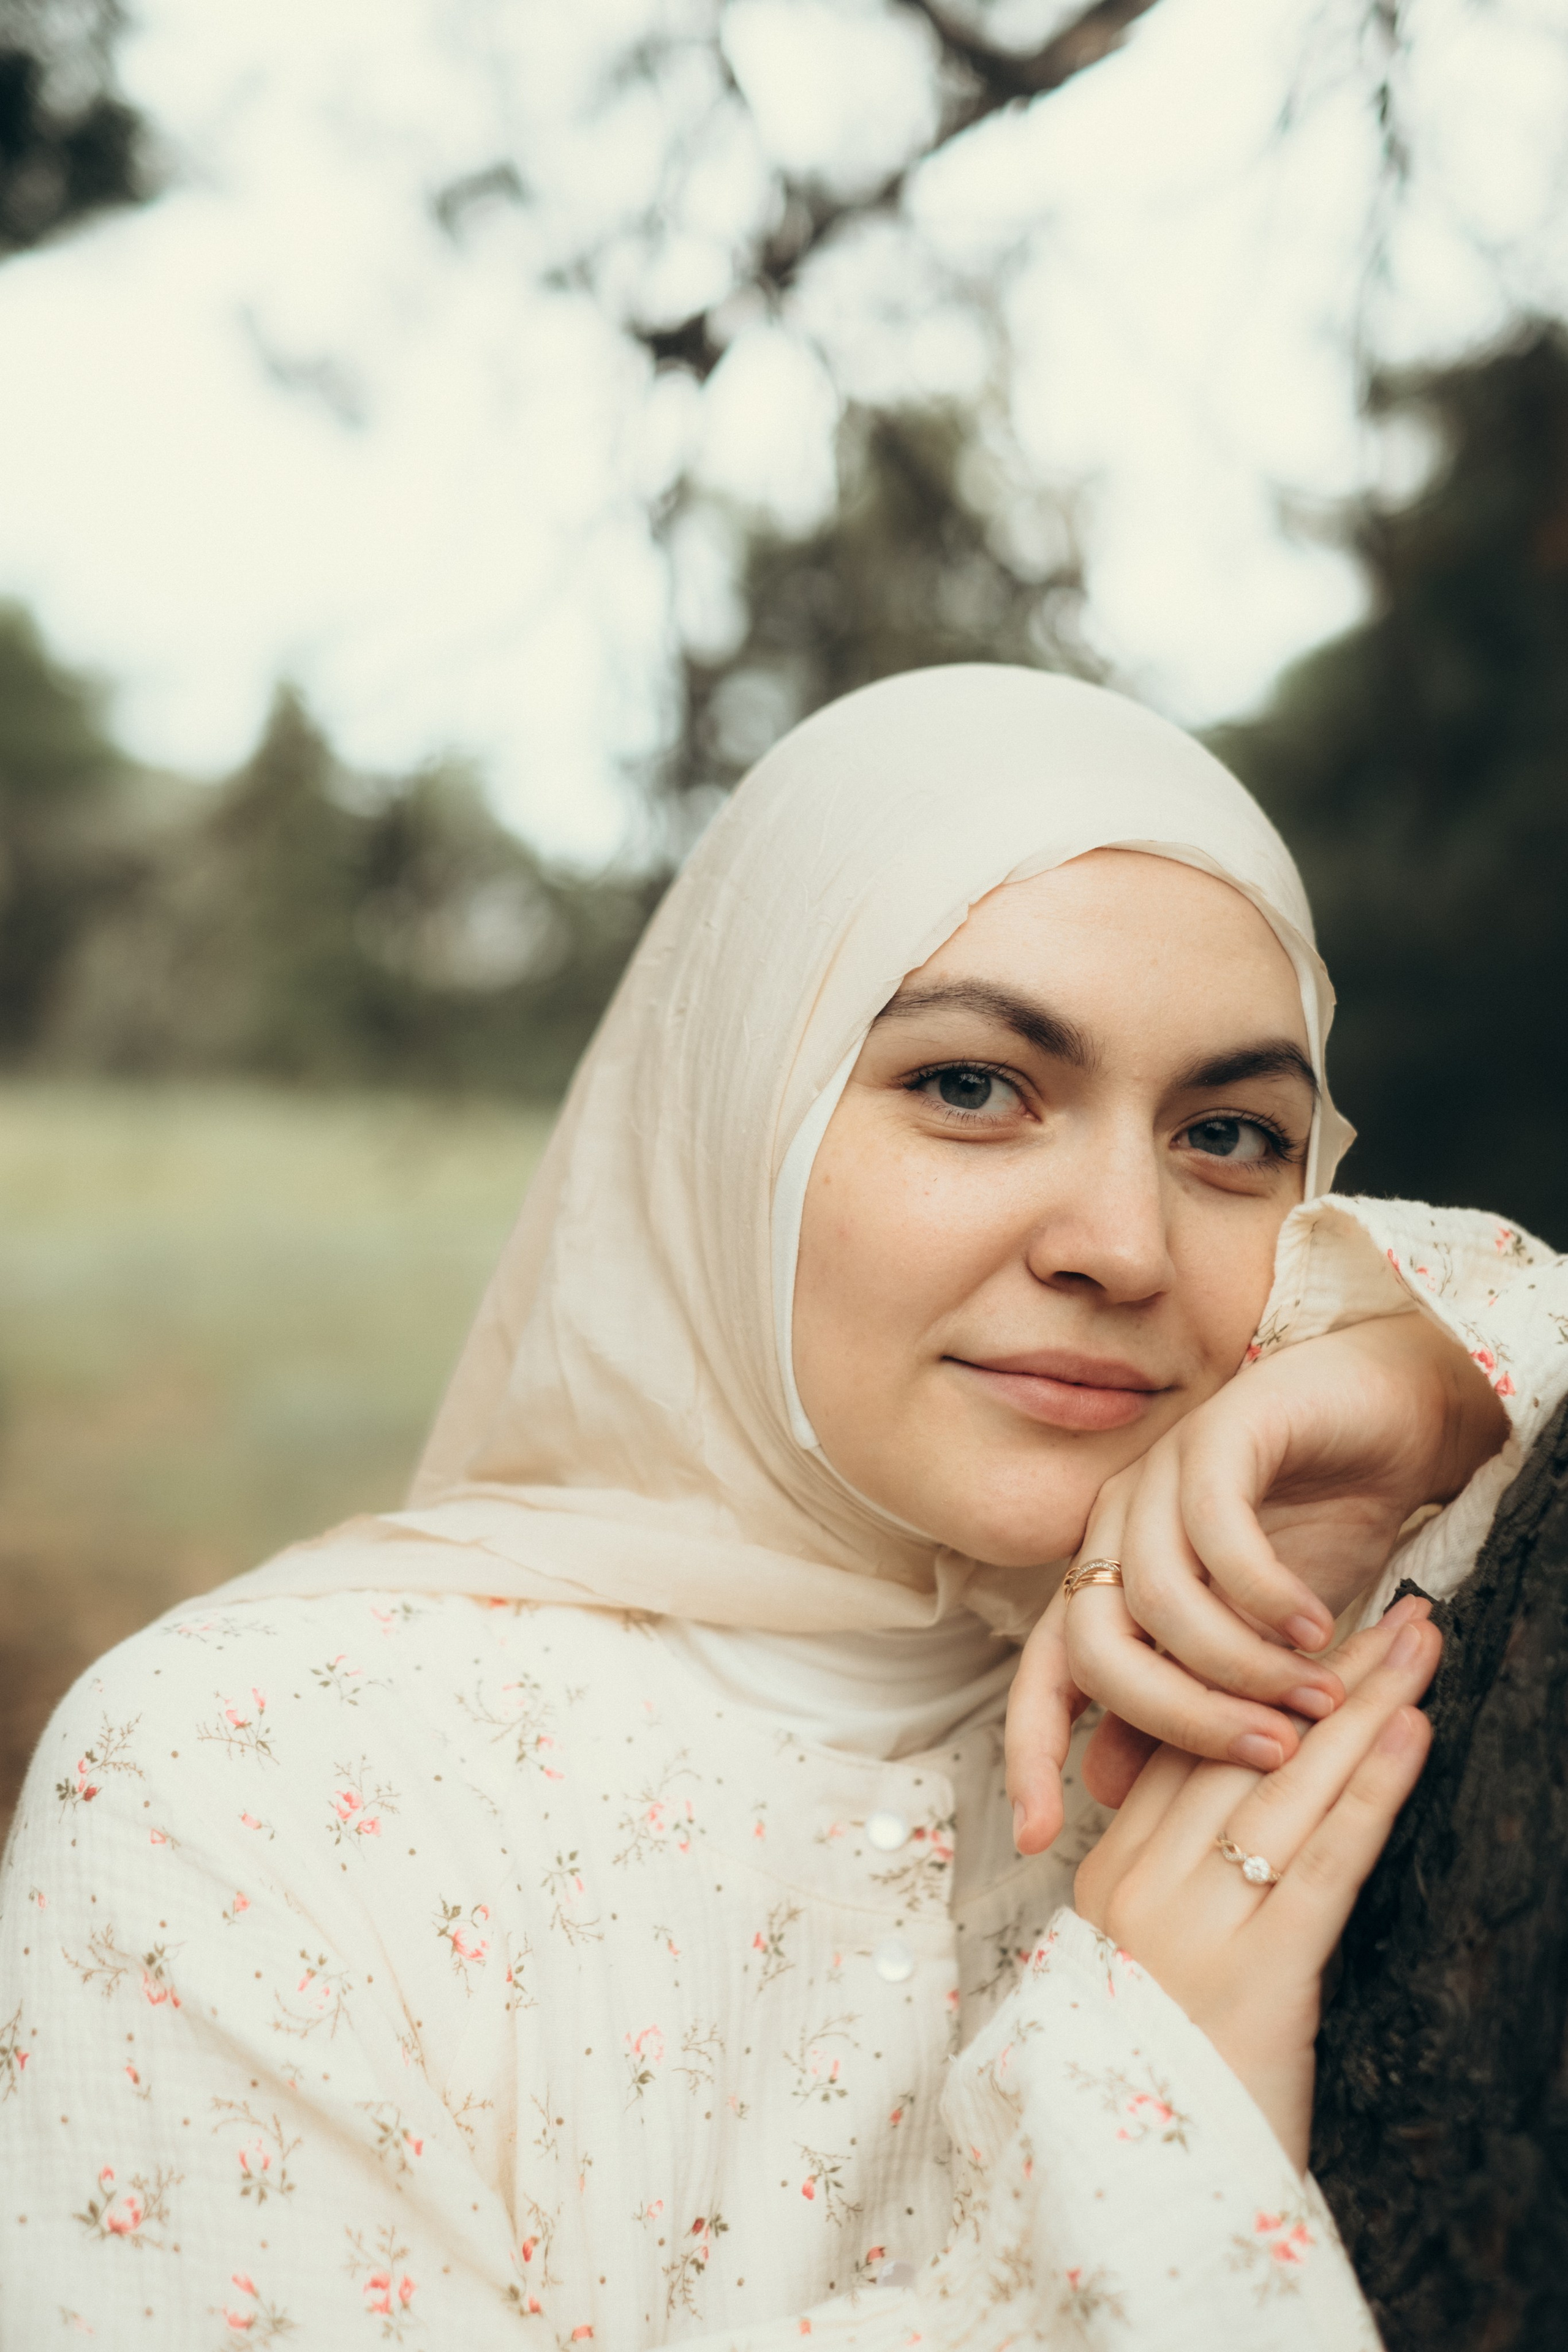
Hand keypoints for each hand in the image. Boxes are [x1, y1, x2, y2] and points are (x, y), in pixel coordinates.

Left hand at [1005, 1313, 1501, 1848]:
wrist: (1385, 1418)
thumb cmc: (1316, 1530)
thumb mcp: (1251, 1643)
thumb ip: (1185, 1704)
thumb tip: (1106, 1783)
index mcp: (1109, 1577)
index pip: (1046, 1673)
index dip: (1029, 1753)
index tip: (1040, 1839)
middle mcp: (1116, 1525)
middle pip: (1094, 1645)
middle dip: (1176, 1719)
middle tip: (1268, 1754)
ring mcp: (1160, 1473)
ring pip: (1155, 1597)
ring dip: (1237, 1664)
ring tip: (1314, 1695)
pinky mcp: (1219, 1431)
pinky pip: (1217, 1530)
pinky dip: (1266, 1595)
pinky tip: (1317, 1626)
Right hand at [1073, 1596, 1439, 2168]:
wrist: (1137, 2207)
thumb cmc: (1158, 2082)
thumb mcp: (1142, 1965)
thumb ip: (1172, 1880)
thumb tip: (1230, 1806)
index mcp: (1108, 1878)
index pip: (1186, 1744)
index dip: (1257, 1677)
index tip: (1320, 1623)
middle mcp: (1139, 1889)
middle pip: (1238, 1747)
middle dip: (1322, 1670)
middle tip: (1391, 1605)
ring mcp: (1191, 1930)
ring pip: (1286, 1787)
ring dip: (1362, 1706)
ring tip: (1418, 1642)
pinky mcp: (1256, 1979)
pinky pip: (1325, 1861)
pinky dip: (1374, 1789)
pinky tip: (1413, 1733)